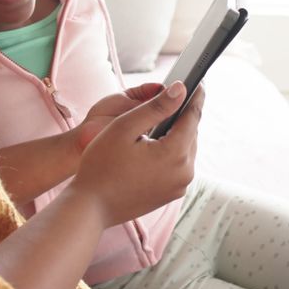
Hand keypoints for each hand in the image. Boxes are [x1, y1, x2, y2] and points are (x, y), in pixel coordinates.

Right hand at [68, 81, 204, 228]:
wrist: (90, 207)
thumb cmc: (101, 165)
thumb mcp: (125, 127)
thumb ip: (156, 107)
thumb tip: (180, 89)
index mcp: (175, 154)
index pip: (193, 117)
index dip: (196, 97)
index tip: (198, 82)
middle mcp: (184, 172)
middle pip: (190, 134)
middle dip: (183, 116)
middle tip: (175, 98)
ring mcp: (179, 187)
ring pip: (185, 150)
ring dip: (176, 135)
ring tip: (161, 121)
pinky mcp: (171, 194)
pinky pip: (178, 166)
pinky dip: (170, 152)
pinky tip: (153, 146)